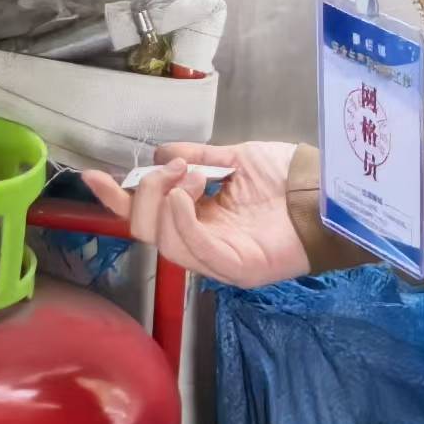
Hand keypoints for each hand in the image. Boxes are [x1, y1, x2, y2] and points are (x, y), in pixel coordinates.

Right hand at [78, 142, 315, 290]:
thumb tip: (163, 155)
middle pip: (146, 230)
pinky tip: (183, 195)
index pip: (149, 214)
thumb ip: (200, 158)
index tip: (94, 176)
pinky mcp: (235, 268)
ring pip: (163, 241)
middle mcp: (204, 240)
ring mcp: (218, 257)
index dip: (118, 198)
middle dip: (146, 193)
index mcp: (201, 217)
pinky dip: (180, 220)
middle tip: (176, 169)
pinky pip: (193, 248)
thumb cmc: (290, 177)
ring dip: (165, 201)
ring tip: (191, 177)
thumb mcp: (238, 158)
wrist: (329, 192)